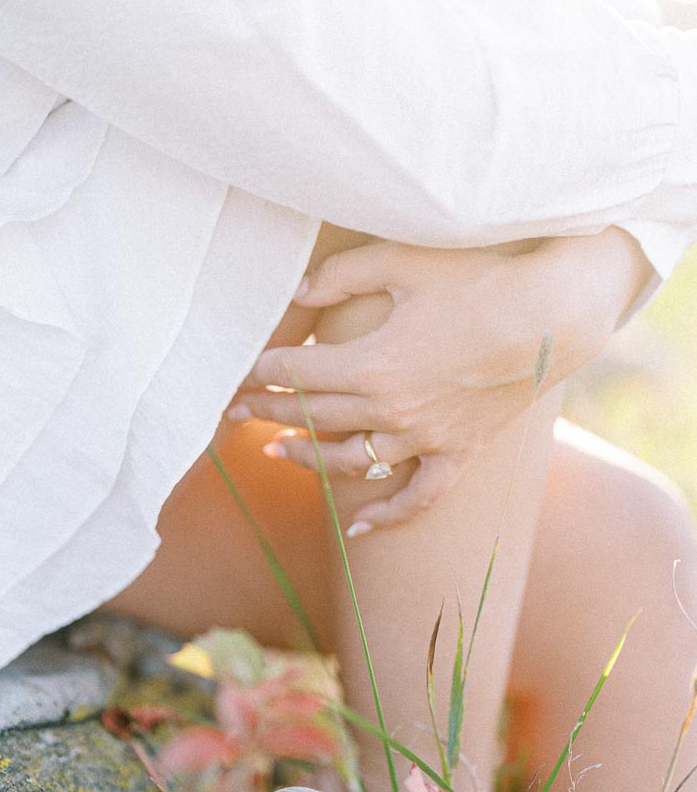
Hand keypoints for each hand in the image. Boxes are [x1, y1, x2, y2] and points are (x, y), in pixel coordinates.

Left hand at [231, 230, 653, 529]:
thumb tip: (300, 293)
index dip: (262, 371)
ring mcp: (424, 438)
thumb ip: (343, 276)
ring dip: (307, 457)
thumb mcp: (403, 262)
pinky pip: (416, 499)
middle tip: (237, 411)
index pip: (296, 372)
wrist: (554, 315)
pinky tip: (357, 530)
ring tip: (276, 451)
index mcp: (370, 363)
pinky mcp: (456, 453)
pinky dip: (386, 517)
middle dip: (269, 411)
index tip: (240, 371)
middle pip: (313, 416)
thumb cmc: (479, 278)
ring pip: (350, 460)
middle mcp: (390, 410)